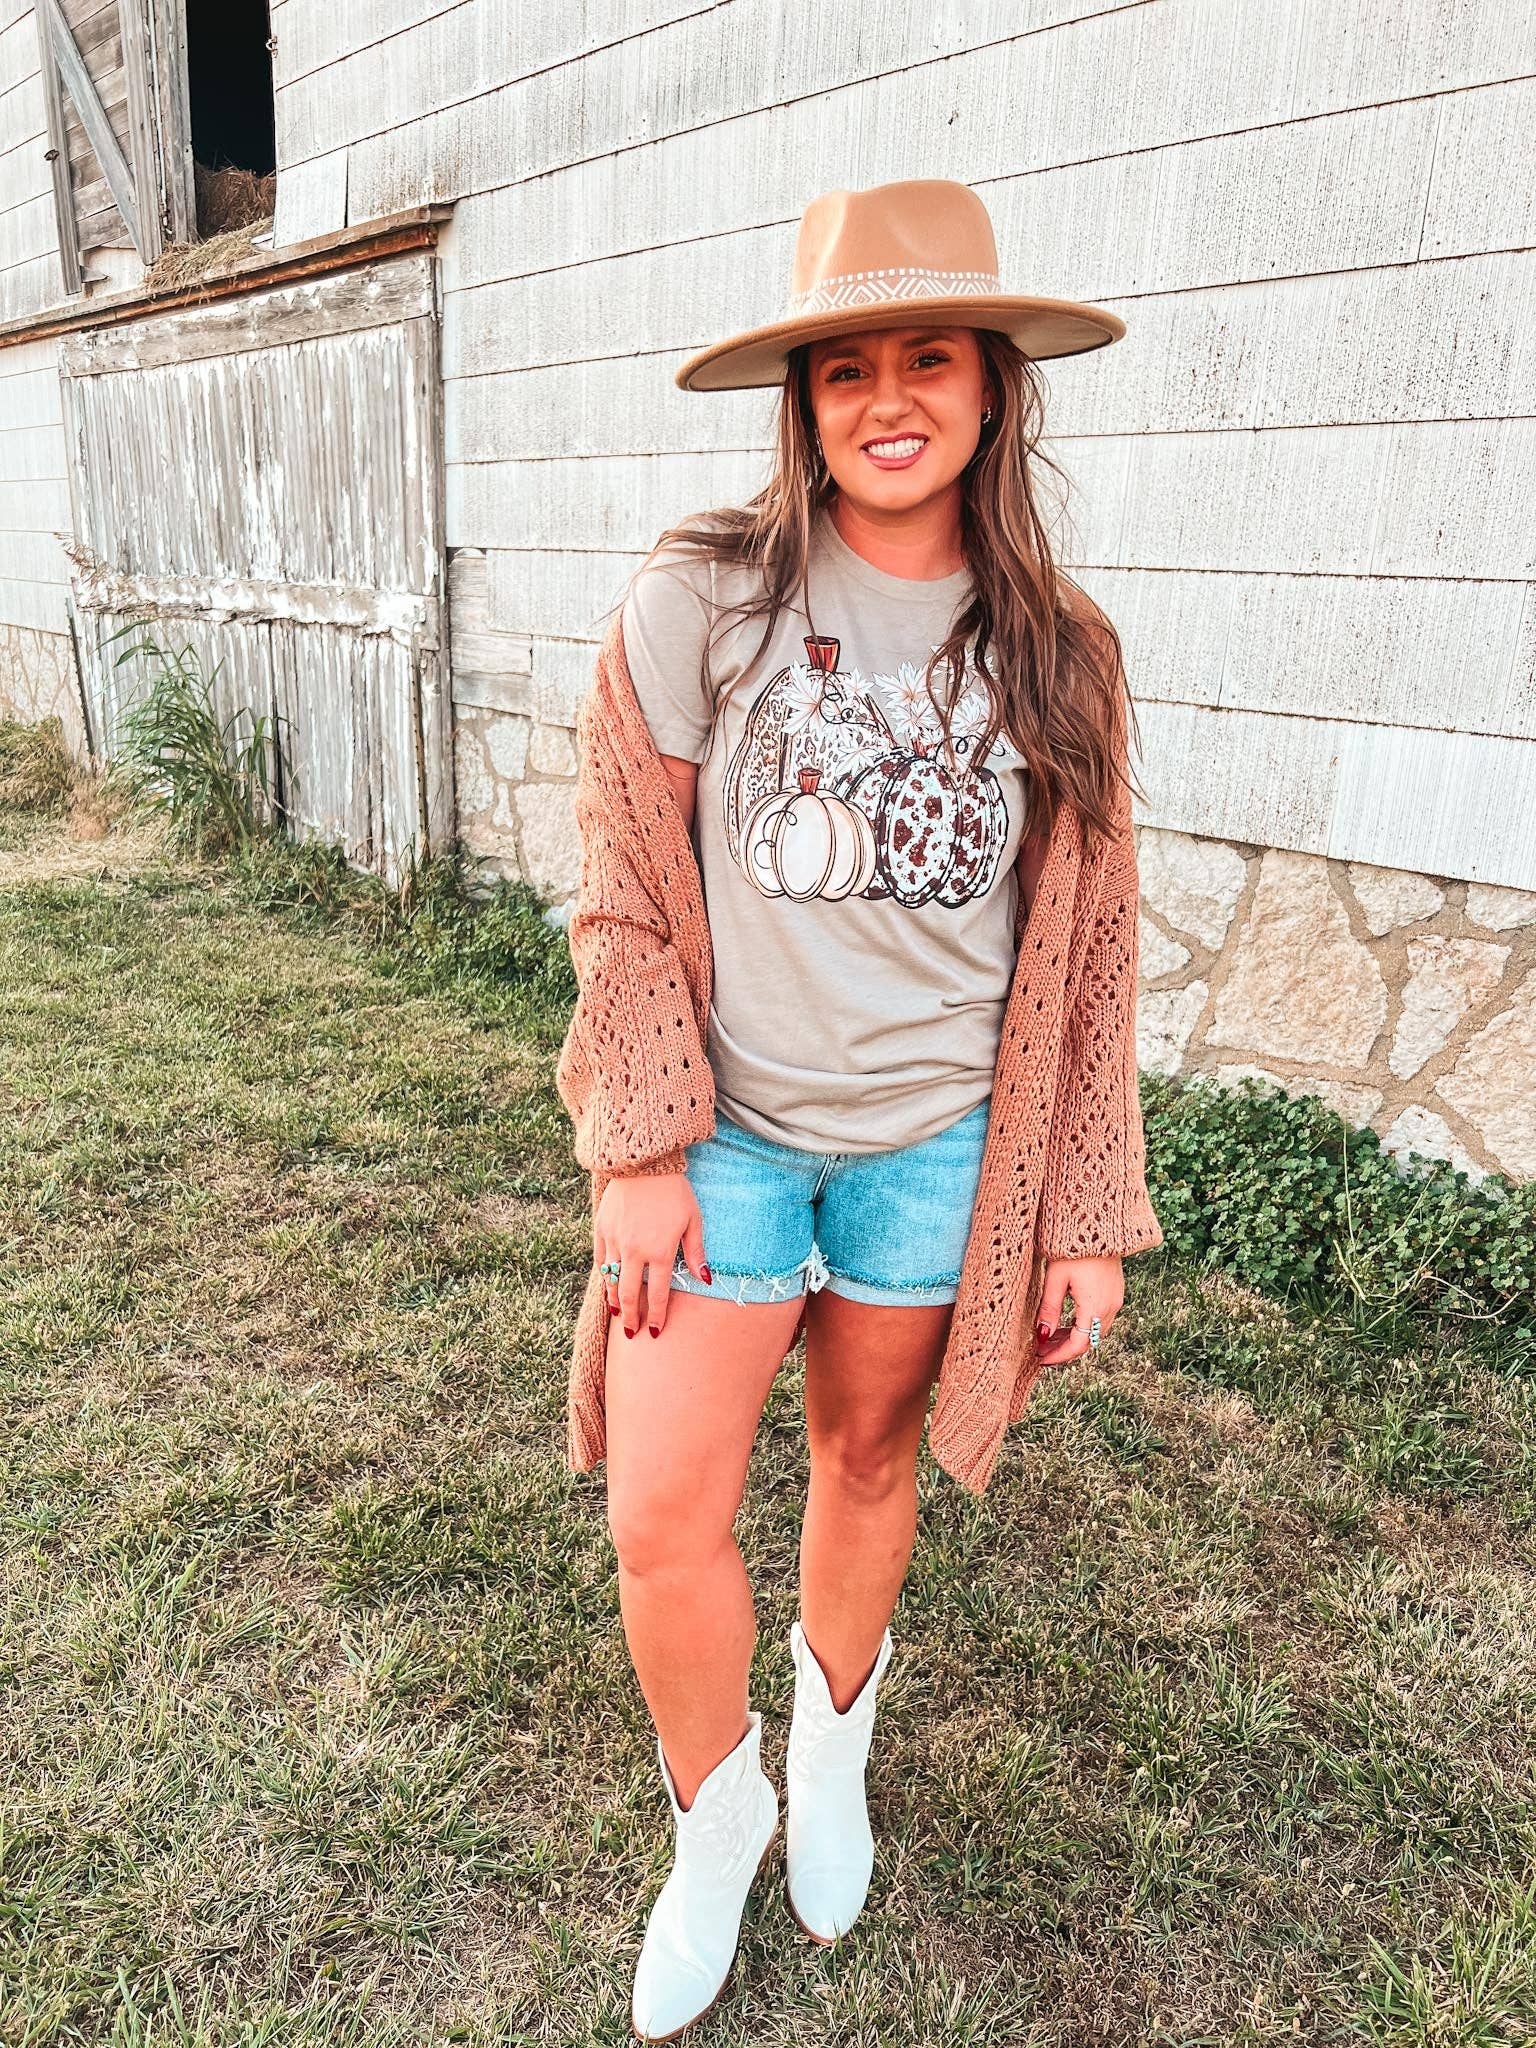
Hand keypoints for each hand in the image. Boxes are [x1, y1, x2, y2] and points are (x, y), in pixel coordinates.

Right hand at [594, 1172, 707, 1338]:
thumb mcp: (693, 1220)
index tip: (657, 1332)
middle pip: (630, 1295)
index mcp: (660, 1252)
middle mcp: (634, 1252)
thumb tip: (705, 1280)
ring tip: (617, 1314)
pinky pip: (600, 1260)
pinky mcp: (601, 1228)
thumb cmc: (675, 1191)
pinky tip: (607, 1283)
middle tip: (633, 1333)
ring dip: (614, 1301)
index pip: (659, 1295)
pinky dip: (604, 1275)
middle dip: (631, 1318)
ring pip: (611, 1280)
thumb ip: (696, 1252)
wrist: (644, 1162)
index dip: (658, 1316)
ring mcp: (615, 1241)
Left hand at [1034, 1255, 1123, 1366]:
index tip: (1040, 1360)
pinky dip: (1083, 1325)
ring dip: (1074, 1337)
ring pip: (1095, 1331)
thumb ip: (1049, 1309)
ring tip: (1048, 1338)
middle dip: (1064, 1349)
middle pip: (1088, 1341)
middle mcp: (1110, 1307)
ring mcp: (1116, 1299)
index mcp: (1094, 1306)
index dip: (1058, 1356)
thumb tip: (1041, 1336)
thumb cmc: (1072, 1248)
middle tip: (1040, 1351)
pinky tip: (1065, 1322)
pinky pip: (1100, 1318)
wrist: (1098, 1223)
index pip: (1078, 1344)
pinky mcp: (1116, 1291)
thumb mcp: (1055, 1278)